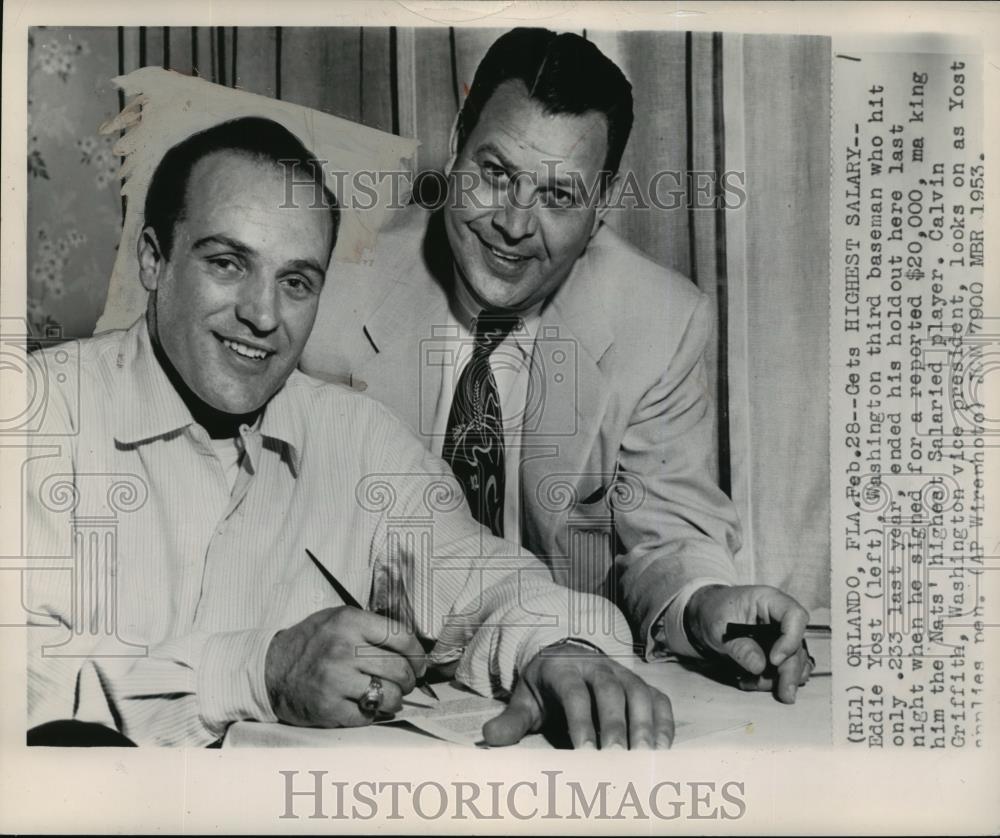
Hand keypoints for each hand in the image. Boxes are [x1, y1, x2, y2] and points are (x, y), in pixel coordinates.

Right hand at [264, 606, 426, 727]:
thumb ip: (371, 627)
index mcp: (349, 622)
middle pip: (399, 669)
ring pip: (389, 696)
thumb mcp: (338, 619)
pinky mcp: (328, 707)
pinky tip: (366, 706)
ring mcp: (335, 680)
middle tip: (406, 683)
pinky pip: (368, 716)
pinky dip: (373, 714)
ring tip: (390, 697)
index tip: (420, 664)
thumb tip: (412, 648)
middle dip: (410, 680)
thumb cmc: (311, 643)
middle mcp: (342, 649)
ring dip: (396, 700)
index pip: (401, 638)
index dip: (418, 654)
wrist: (269, 670)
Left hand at [483, 643, 673, 749]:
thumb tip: (489, 738)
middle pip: (609, 690)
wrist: (564, 656)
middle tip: (619, 758)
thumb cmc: (545, 687)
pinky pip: (658, 698)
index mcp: (563, 669)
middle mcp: (596, 667)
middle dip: (615, 723)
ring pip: (638, 692)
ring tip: (647, 756)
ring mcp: (622, 673)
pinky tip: (663, 748)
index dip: (581, 721)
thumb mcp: (525, 700)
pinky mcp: (640, 684)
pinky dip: (664, 721)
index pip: (573, 693)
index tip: (586, 752)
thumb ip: (511, 721)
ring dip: (645, 724)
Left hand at [684, 584, 811, 702]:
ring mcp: (781, 636)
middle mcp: (780, 618)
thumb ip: (739, 646)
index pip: (794, 616)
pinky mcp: (777, 652)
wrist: (706, 615)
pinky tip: (751, 683)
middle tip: (783, 693)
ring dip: (780, 679)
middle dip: (790, 671)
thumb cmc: (713, 612)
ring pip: (795, 661)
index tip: (774, 660)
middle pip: (798, 644)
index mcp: (768, 600)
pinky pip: (785, 670)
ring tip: (753, 684)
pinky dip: (773, 681)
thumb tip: (760, 667)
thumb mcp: (718, 626)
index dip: (790, 639)